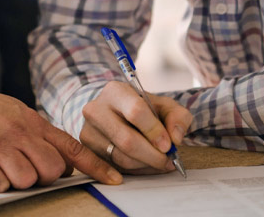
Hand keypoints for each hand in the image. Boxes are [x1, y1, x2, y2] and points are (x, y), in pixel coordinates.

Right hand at [0, 67, 121, 191]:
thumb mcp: (17, 113)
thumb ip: (41, 135)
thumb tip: (66, 160)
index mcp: (32, 122)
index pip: (72, 147)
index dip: (96, 165)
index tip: (114, 180)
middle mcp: (18, 133)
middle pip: (51, 170)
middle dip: (44, 176)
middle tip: (26, 167)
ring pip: (27, 180)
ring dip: (18, 181)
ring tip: (2, 166)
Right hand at [78, 81, 192, 174]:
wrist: (114, 113)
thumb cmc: (141, 108)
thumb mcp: (163, 105)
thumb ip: (178, 117)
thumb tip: (176, 138)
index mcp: (116, 91)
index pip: (136, 111)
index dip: (154, 131)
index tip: (168, 145)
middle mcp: (96, 109)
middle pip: (126, 140)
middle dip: (152, 155)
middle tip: (168, 160)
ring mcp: (88, 130)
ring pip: (120, 157)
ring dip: (145, 165)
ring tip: (160, 162)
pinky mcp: (86, 149)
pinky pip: (109, 167)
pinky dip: (128, 171)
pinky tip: (137, 169)